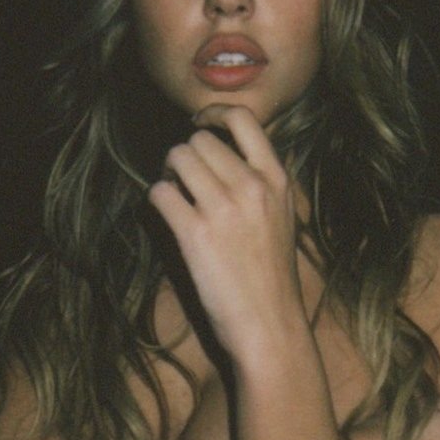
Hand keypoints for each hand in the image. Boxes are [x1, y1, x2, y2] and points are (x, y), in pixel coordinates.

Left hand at [148, 104, 304, 360]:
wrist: (270, 325)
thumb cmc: (272, 279)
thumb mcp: (282, 219)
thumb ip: (261, 185)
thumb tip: (223, 159)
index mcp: (276, 180)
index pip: (244, 119)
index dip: (214, 114)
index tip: (199, 122)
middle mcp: (251, 186)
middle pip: (198, 141)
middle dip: (183, 157)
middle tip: (182, 181)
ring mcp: (224, 208)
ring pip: (176, 159)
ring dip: (168, 175)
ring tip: (175, 198)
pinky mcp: (195, 233)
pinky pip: (160, 192)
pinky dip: (157, 201)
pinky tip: (168, 218)